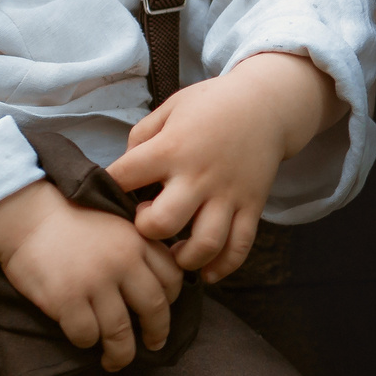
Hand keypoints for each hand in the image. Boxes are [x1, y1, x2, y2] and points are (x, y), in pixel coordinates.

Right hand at [0, 182, 185, 369]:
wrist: (24, 214)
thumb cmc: (65, 216)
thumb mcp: (112, 219)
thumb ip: (134, 242)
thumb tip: (152, 276)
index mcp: (136, 240)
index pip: (172, 277)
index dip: (171, 300)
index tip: (161, 311)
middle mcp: (122, 261)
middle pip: (154, 309)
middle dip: (156, 333)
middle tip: (152, 344)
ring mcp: (95, 282)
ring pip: (120, 333)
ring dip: (121, 354)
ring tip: (116, 361)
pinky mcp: (67, 298)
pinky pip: (86, 335)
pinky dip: (86, 342)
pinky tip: (83, 339)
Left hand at [107, 52, 346, 283]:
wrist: (266, 104)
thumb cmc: (211, 105)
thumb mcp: (169, 108)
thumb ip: (141, 137)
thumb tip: (124, 169)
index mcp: (171, 148)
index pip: (124, 177)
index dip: (109, 188)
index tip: (112, 193)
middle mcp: (198, 175)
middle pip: (163, 223)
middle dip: (146, 232)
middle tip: (147, 223)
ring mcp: (227, 194)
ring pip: (205, 244)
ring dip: (184, 259)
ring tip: (174, 253)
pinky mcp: (252, 206)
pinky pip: (239, 246)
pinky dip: (222, 266)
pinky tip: (206, 271)